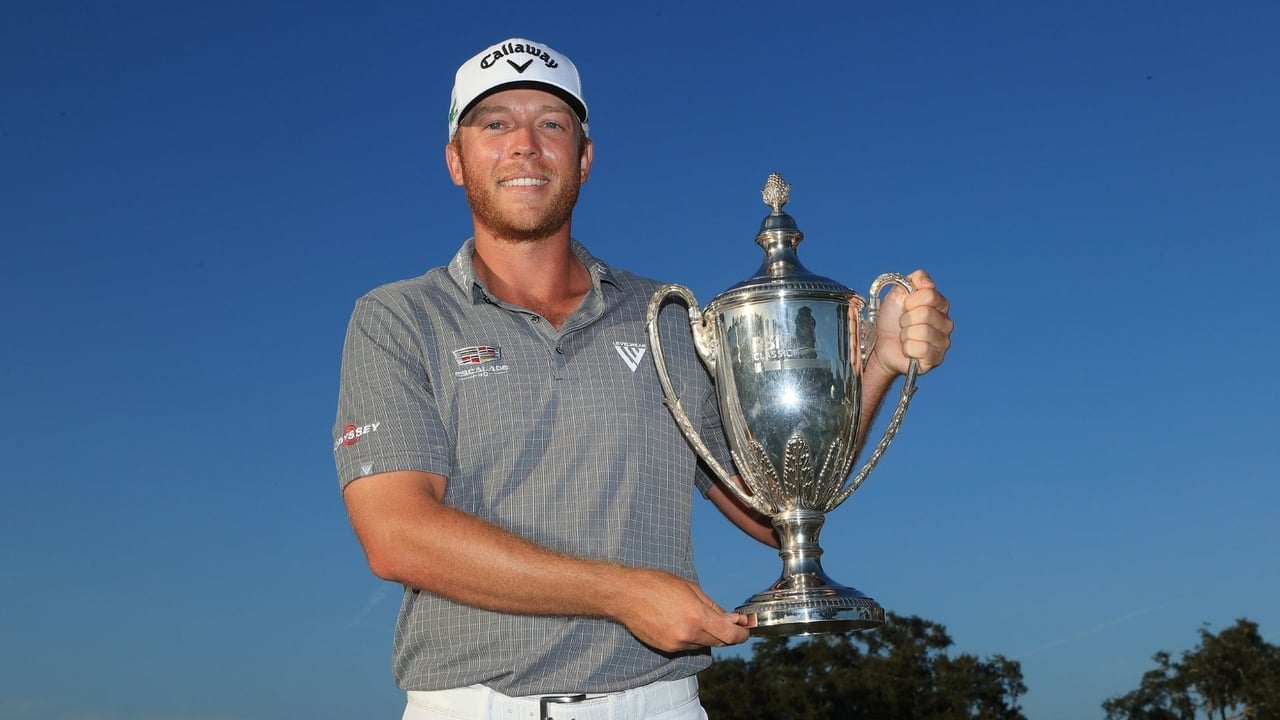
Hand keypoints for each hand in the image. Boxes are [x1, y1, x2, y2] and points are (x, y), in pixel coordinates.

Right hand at [615, 569, 750, 651]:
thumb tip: (732, 619)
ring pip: (702, 644)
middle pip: (718, 642)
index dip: (741, 634)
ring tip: (698, 617)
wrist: (626, 595)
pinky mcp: (666, 648)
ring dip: (707, 635)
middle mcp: (688, 635)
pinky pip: (687, 646)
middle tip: (730, 622)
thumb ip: (713, 607)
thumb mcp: (690, 588)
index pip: (729, 635)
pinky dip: (691, 638)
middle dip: (726, 633)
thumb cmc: (656, 585)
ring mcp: (676, 644)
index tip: (745, 630)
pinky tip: (683, 622)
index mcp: (697, 617)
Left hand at [870, 269, 952, 375]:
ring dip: (905, 334)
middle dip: (906, 319)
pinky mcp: (936, 359)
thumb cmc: (891, 319)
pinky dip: (908, 349)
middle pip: (926, 313)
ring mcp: (943, 342)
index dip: (910, 301)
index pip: (930, 295)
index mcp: (940, 305)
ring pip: (923, 331)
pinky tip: (907, 349)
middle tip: (902, 324)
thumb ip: (915, 280)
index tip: (904, 306)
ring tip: (904, 337)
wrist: (880, 344)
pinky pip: (922, 349)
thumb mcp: (898, 293)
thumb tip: (929, 284)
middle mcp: (946, 323)